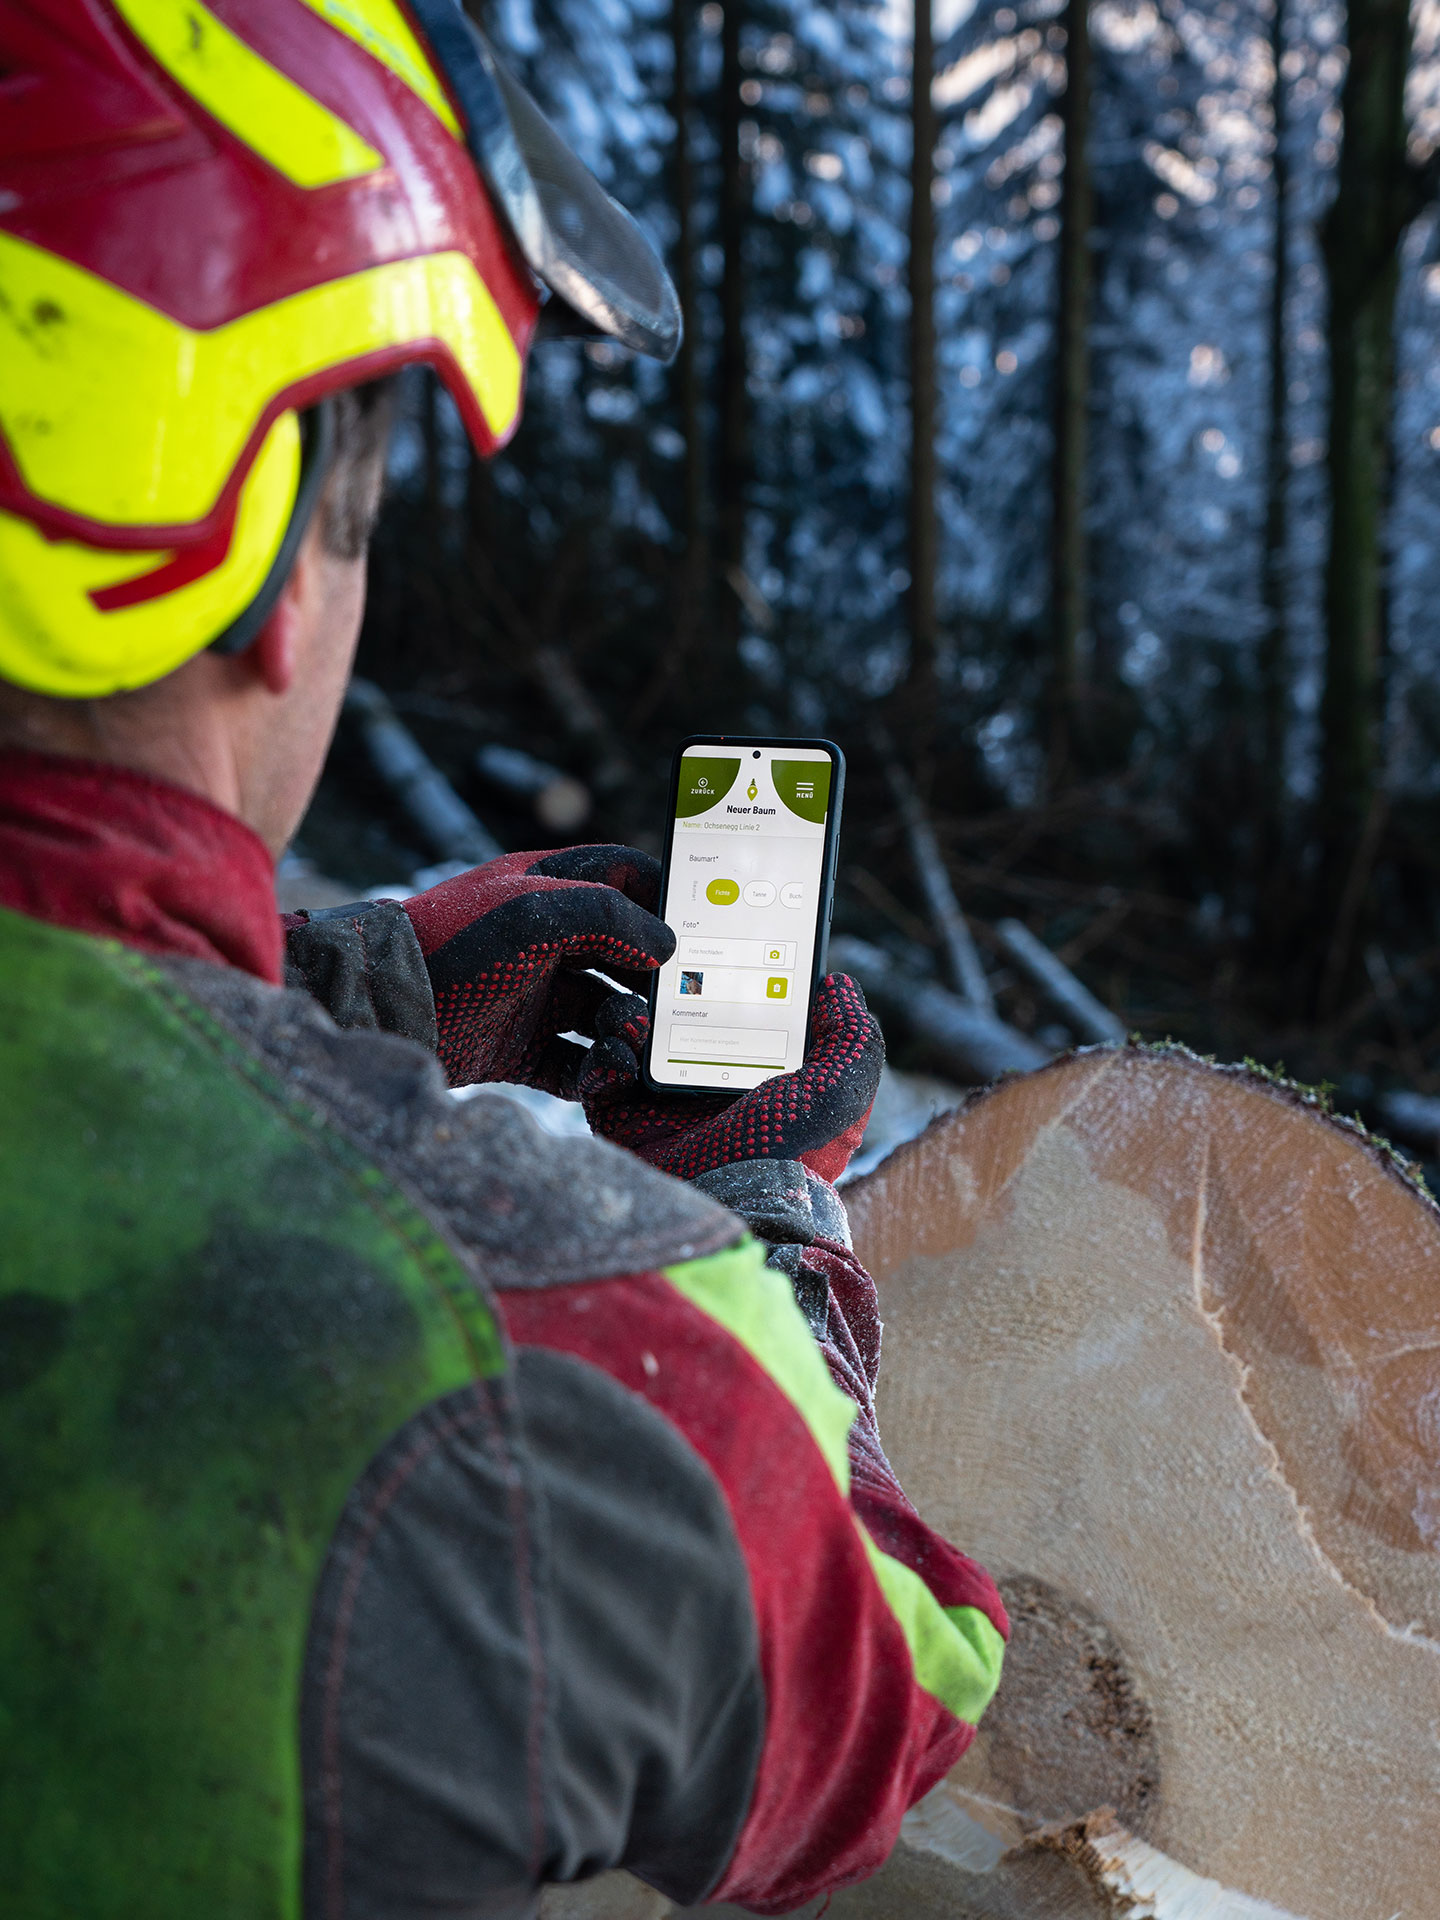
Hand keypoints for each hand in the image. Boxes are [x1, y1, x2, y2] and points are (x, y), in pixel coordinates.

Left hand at [398, 845, 672, 1088]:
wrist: (377, 1012)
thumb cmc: (452, 946)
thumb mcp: (532, 914)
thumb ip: (607, 916)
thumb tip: (664, 946)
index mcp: (549, 889)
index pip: (624, 876)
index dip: (663, 895)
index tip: (698, 926)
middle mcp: (547, 941)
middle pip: (626, 955)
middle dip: (654, 979)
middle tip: (676, 1002)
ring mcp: (535, 996)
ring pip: (607, 1014)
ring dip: (627, 1029)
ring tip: (625, 1039)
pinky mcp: (521, 1049)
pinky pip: (578, 1064)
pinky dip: (599, 1074)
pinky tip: (605, 1074)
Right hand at [574, 973, 883, 1184]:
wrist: (738, 1208)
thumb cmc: (793, 1152)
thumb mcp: (839, 1088)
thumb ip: (851, 1035)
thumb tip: (837, 982)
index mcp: (760, 1067)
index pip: (736, 1004)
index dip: (722, 969)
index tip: (706, 932)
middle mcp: (710, 1080)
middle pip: (673, 1010)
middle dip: (657, 984)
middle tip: (652, 967)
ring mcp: (663, 1102)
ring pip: (630, 1034)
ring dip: (625, 1014)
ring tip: (633, 1015)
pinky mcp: (626, 1123)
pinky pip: (600, 1079)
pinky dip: (603, 1060)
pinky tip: (621, 1053)